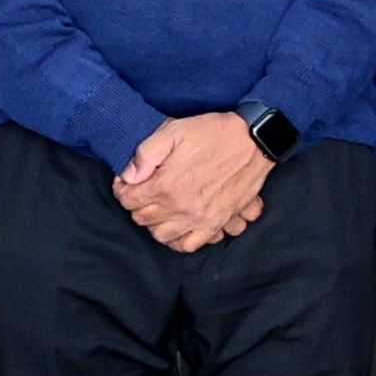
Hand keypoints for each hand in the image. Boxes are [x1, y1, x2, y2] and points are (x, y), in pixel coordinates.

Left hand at [115, 113, 271, 252]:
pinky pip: (189, 245)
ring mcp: (200, 219)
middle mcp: (181, 208)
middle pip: (142, 219)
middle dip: (137, 204)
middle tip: (143, 190)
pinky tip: (177, 225)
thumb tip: (128, 176)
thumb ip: (145, 154)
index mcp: (166, 186)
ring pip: (161, 236)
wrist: (253, 141)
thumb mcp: (173, 131)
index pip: (128, 199)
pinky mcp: (216, 223)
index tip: (127, 181)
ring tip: (159, 207)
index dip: (122, 188)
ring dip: (155, 223)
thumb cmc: (213, 133)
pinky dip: (178, 239)